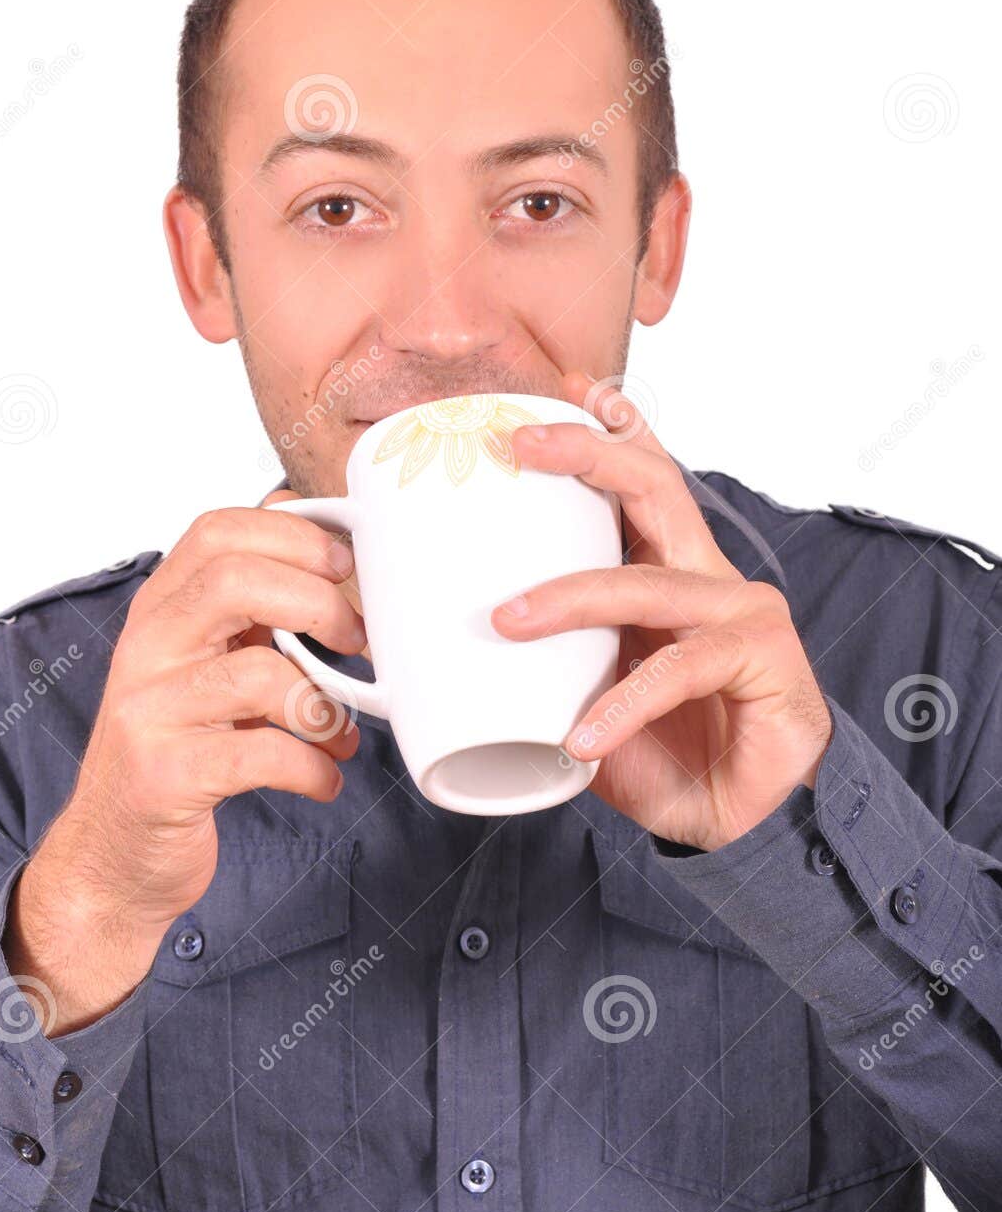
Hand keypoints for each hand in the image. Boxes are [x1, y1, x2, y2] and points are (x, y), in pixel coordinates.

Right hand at [5, 496, 364, 1029]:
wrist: (115, 855)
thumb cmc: (178, 751)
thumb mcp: (207, 665)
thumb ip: (254, 610)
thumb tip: (326, 542)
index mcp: (160, 610)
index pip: (217, 532)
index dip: (293, 537)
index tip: (346, 567)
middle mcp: (146, 649)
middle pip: (233, 581)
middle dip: (318, 605)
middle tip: (357, 643)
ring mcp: (151, 711)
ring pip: (256, 673)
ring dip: (324, 706)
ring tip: (342, 734)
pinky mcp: (166, 775)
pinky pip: (261, 755)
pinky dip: (312, 767)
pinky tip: (324, 779)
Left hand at [490, 373, 832, 850]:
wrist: (737, 823)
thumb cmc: (663, 751)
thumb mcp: (585, 695)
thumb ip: (543, 662)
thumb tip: (448, 648)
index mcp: (669, 572)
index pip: (643, 482)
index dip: (609, 430)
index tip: (565, 388)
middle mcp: (708, 578)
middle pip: (655, 489)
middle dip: (589, 455)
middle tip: (521, 446)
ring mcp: (741, 616)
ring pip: (648, 586)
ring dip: (571, 597)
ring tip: (507, 623)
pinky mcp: (763, 663)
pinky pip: (678, 672)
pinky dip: (621, 705)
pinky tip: (581, 736)